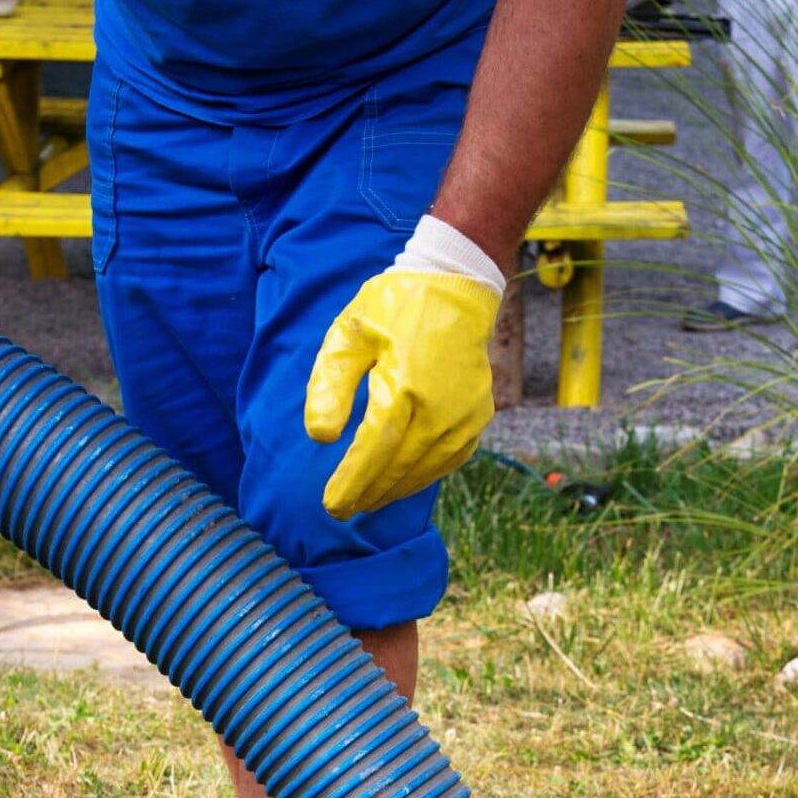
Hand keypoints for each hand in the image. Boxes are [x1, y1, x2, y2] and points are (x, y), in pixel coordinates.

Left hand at [304, 267, 499, 521]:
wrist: (456, 287)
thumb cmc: (393, 309)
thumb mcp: (350, 334)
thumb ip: (330, 385)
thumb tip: (320, 437)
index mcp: (404, 386)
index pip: (373, 450)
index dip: (352, 482)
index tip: (332, 505)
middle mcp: (440, 409)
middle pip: (397, 468)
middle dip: (367, 494)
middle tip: (341, 510)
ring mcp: (464, 417)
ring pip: (423, 470)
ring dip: (393, 491)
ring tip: (366, 501)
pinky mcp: (477, 418)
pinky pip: (448, 461)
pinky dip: (421, 477)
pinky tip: (400, 483)